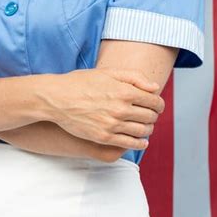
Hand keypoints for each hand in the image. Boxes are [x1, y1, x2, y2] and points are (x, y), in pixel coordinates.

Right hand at [44, 67, 164, 150]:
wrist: (57, 98)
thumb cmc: (81, 82)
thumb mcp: (107, 72)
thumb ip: (134, 78)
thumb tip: (154, 88)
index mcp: (125, 91)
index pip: (155, 101)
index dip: (159, 103)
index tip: (157, 104)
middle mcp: (121, 109)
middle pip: (150, 117)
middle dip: (154, 115)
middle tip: (150, 114)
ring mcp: (113, 125)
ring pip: (143, 131)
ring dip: (148, 129)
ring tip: (145, 126)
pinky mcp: (104, 138)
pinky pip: (130, 144)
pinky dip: (140, 143)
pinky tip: (141, 140)